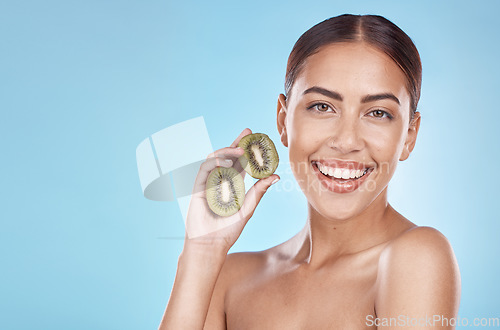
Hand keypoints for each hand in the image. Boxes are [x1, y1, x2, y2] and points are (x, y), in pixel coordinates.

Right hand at [184, 128, 278, 253]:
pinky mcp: (198, 186)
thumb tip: (275, 176)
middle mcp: (221, 181)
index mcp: (233, 185)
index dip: (248, 150)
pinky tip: (226, 161)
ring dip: (228, 151)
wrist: (211, 243)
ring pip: (216, 159)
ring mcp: (209, 182)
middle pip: (228, 156)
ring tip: (240, 150)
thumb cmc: (228, 230)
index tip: (257, 139)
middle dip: (237, 143)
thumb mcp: (248, 208)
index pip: (241, 163)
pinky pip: (205, 169)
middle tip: (248, 132)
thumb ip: (258, 191)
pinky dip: (215, 162)